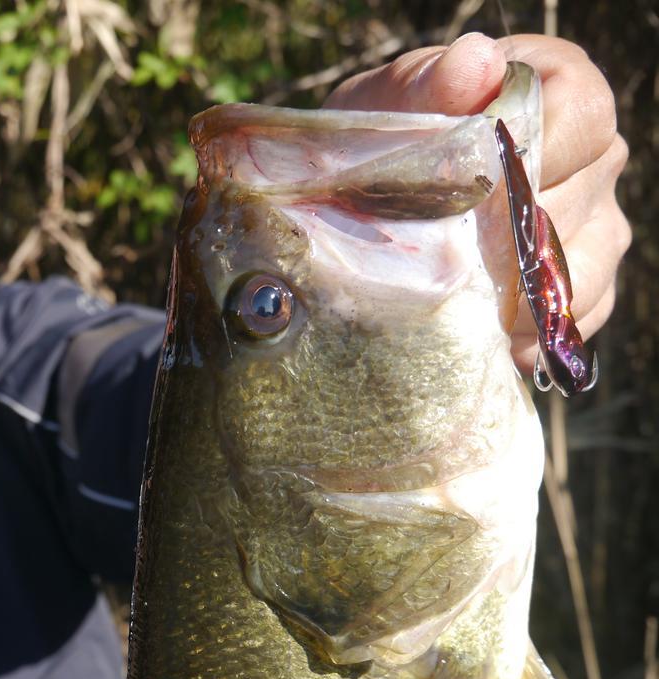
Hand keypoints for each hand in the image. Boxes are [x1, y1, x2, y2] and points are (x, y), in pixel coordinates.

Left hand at [324, 33, 629, 374]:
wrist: (362, 200)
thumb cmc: (384, 138)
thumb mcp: (385, 103)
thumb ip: (424, 82)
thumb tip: (474, 62)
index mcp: (560, 91)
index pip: (581, 117)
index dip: (530, 156)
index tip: (473, 186)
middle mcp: (595, 159)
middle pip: (575, 205)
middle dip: (500, 236)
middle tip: (437, 252)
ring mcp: (595, 226)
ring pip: (577, 274)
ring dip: (508, 294)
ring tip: (448, 297)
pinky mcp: (580, 289)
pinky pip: (566, 323)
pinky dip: (517, 335)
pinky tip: (469, 330)